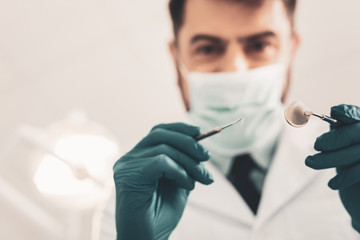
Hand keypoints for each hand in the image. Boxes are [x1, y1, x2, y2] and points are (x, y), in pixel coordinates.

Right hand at [113, 123, 212, 239]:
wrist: (149, 239)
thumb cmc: (161, 214)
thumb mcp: (180, 181)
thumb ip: (185, 162)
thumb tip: (201, 144)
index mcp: (140, 157)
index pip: (158, 131)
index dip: (180, 128)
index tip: (201, 132)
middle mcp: (130, 158)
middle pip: (160, 134)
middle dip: (188, 143)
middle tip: (207, 157)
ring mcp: (127, 166)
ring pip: (163, 148)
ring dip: (189, 162)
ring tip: (200, 179)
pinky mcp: (128, 175)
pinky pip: (160, 162)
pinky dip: (180, 171)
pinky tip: (187, 186)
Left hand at [306, 104, 359, 232]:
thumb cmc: (349, 161)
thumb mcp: (342, 144)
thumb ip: (338, 130)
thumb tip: (324, 115)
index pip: (357, 115)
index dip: (348, 113)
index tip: (335, 112)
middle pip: (356, 133)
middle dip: (334, 139)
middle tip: (316, 145)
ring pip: (355, 153)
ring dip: (329, 159)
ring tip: (310, 162)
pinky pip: (359, 171)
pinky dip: (344, 177)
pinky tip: (331, 184)